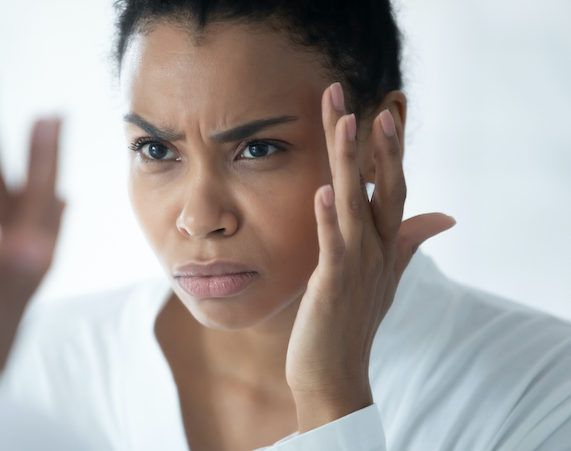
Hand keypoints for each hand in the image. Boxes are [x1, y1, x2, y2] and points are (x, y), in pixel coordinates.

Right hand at [0, 84, 63, 370]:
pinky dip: (27, 216)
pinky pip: (20, 242)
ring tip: (44, 153)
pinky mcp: (0, 294)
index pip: (36, 201)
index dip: (43, 158)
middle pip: (35, 200)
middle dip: (39, 157)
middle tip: (49, 116)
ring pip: (28, 218)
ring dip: (34, 179)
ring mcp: (14, 281)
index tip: (51, 115)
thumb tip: (32, 239)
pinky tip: (38, 217)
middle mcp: (25, 270)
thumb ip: (7, 280)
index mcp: (20, 268)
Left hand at [285, 82, 454, 431]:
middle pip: (382, 187)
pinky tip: (323, 190)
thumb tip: (445, 216)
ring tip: (344, 123)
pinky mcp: (334, 285)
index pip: (393, 187)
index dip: (389, 150)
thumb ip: (409, 241)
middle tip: (367, 100)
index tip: (382, 109)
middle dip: (376, 144)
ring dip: (350, 163)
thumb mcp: (385, 276)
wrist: (334, 373)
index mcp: (385, 245)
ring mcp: (357, 267)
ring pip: (356, 206)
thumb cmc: (352, 320)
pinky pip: (333, 246)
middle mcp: (377, 251)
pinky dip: (329, 219)